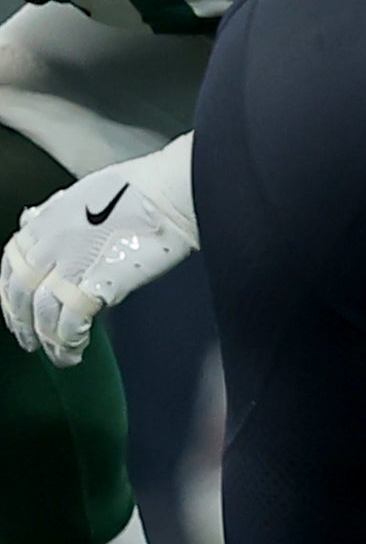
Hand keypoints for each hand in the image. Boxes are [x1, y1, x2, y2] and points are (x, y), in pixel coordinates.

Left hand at [2, 139, 197, 368]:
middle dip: (23, 324)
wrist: (171, 193)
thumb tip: (32, 218)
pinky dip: (70, 340)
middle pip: (20, 296)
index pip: (9, 267)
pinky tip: (78, 346)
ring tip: (61, 355)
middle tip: (31, 341)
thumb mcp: (82, 192)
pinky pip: (71, 323)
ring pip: (43, 315)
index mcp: (43, 223)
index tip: (17, 310)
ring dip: (49, 340)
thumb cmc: (140, 188)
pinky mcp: (97, 285)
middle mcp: (49, 246)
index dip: (9, 295)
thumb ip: (54, 212)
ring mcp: (71, 267)